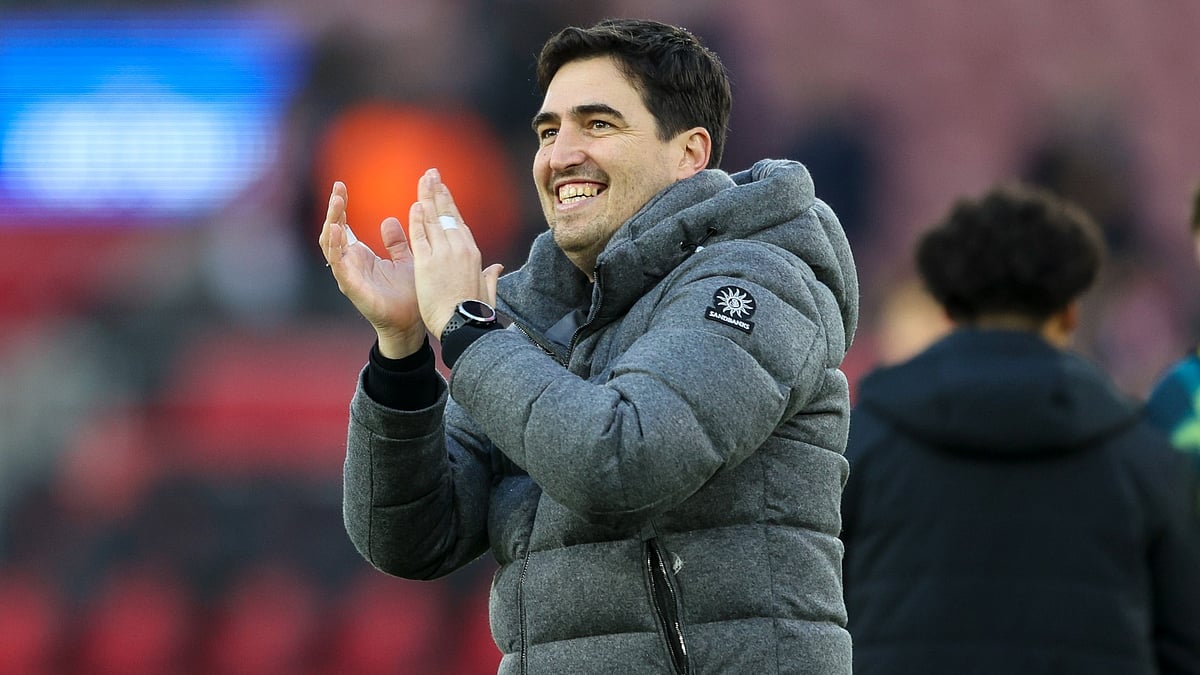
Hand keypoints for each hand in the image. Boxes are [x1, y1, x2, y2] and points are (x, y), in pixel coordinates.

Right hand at [318, 181, 426, 357]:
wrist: (411, 322)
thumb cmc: (407, 294)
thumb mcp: (405, 260)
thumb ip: (396, 242)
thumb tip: (388, 220)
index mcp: (360, 256)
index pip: (343, 226)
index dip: (341, 207)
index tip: (341, 186)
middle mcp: (350, 264)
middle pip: (333, 232)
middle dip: (334, 210)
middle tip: (338, 189)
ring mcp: (349, 276)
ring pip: (330, 246)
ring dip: (332, 224)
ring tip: (337, 204)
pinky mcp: (352, 288)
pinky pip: (339, 266)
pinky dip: (335, 248)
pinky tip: (337, 231)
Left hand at [408, 169, 503, 339]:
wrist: (464, 326)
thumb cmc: (476, 313)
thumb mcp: (488, 292)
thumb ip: (491, 277)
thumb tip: (498, 267)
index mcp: (473, 254)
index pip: (458, 222)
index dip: (450, 205)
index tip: (443, 190)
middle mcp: (459, 248)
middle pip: (446, 214)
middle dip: (438, 192)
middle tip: (431, 174)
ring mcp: (443, 253)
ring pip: (433, 219)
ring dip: (427, 197)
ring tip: (423, 180)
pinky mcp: (426, 263)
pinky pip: (419, 236)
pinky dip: (417, 220)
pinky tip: (415, 205)